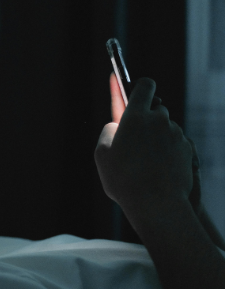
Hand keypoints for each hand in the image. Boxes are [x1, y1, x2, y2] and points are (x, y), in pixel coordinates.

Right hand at [95, 78, 192, 211]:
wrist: (156, 203)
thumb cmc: (124, 179)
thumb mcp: (101, 153)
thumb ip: (107, 131)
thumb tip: (116, 126)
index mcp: (136, 116)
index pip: (144, 86)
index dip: (139, 88)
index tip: (135, 93)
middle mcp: (159, 120)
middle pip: (154, 109)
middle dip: (145, 120)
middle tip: (132, 141)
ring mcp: (176, 134)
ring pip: (164, 129)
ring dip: (155, 138)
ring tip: (142, 163)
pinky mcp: (186, 149)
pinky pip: (174, 144)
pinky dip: (166, 152)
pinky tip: (156, 169)